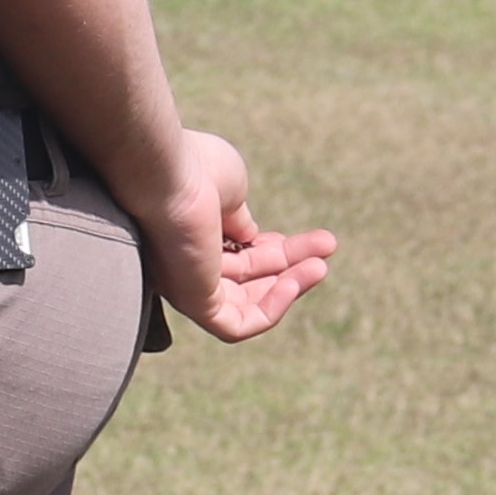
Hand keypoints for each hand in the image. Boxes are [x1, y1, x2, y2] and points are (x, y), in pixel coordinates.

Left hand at [135, 131, 334, 343]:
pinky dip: (271, 310)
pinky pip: (237, 325)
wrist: (167, 172)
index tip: (311, 239)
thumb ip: (242, 218)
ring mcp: (189, 287)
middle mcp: (187, 266)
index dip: (278, 251)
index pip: (242, 257)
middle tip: (328, 245)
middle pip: (250, 279)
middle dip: (292, 265)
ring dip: (290, 287)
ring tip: (321, 265)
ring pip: (248, 304)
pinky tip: (295, 282)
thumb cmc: (193, 169)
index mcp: (193, 236)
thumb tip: (252, 239)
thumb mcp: (231, 190)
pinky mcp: (194, 304)